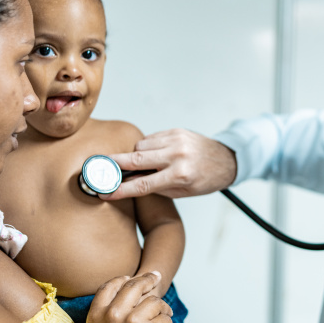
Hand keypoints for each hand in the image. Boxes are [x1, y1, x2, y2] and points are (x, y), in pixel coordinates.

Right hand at [83, 272, 172, 322]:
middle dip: (149, 279)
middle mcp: (113, 314)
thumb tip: (129, 288)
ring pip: (155, 302)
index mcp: (97, 314)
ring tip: (163, 318)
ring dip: (162, 309)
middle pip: (136, 285)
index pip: (113, 284)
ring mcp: (133, 322)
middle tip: (156, 277)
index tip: (136, 277)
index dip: (126, 279)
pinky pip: (166, 319)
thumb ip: (108, 313)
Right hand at [101, 129, 236, 199]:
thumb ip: (156, 186)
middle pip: (137, 159)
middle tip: (98, 167)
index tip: (106, 191)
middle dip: (115, 163)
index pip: (144, 185)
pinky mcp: (175, 130)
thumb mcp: (182, 192)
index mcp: (181, 175)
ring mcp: (176, 140)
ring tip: (140, 164)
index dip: (122, 189)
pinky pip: (150, 138)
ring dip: (135, 155)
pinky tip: (152, 154)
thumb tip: (129, 181)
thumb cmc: (204, 180)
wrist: (225, 160)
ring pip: (141, 146)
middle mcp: (177, 155)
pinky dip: (146, 147)